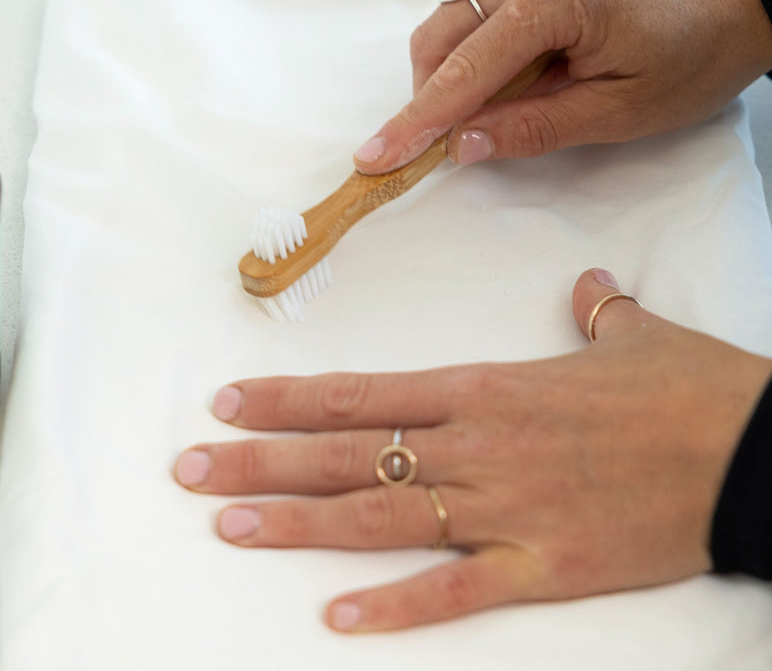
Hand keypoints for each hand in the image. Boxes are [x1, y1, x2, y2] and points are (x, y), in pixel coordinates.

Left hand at [174, 268, 771, 631]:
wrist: (753, 451)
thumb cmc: (688, 388)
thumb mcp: (633, 335)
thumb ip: (594, 311)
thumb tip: (587, 288)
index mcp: (486, 387)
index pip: (362, 392)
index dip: (290, 399)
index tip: (230, 401)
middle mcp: (477, 445)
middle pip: (348, 454)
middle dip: (262, 461)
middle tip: (190, 468)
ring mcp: (505, 507)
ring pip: (379, 516)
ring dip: (298, 524)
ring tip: (227, 524)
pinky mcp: (544, 565)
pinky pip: (456, 589)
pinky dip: (396, 608)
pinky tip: (336, 618)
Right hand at [353, 0, 771, 172]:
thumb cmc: (694, 56)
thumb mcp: (617, 111)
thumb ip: (532, 128)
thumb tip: (459, 146)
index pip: (463, 71)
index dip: (415, 121)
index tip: (372, 158)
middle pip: (439, 40)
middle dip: (431, 98)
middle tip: (453, 145)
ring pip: (450, 25)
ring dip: (454, 77)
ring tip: (503, 108)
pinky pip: (474, 13)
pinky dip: (475, 55)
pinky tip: (514, 77)